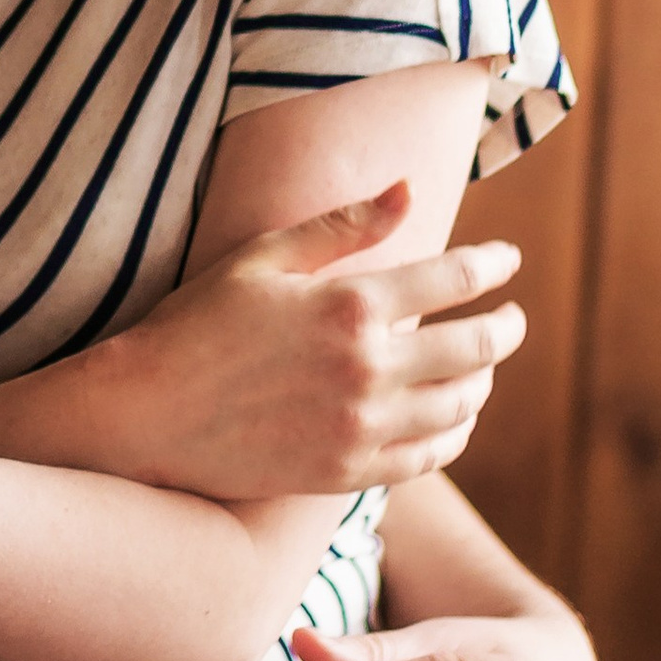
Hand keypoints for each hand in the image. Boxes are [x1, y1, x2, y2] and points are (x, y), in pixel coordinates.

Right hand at [102, 185, 526, 502]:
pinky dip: (454, 435)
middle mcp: (366, 368)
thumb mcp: (263, 257)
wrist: (147, 412)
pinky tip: (451, 420)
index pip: (455, 278)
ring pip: (460, 405)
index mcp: (349, 304)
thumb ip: (342, 225)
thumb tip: (409, 189)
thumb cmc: (198, 323)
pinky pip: (429, 457)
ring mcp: (360, 426)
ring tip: (482, 368)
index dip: (493, 265)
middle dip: (507, 328)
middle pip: (476, 347)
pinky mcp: (346, 471)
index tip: (507, 260)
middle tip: (513, 319)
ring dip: (483, 382)